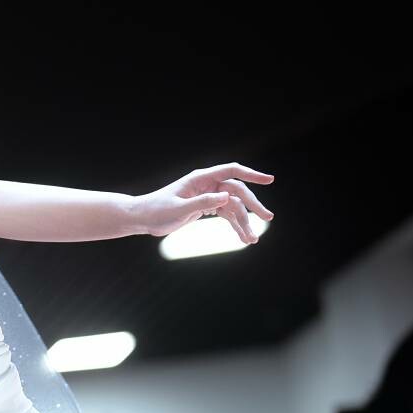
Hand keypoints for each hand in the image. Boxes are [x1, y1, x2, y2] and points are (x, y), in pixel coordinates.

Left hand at [134, 162, 274, 243]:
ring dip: (244, 222)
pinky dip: (234, 226)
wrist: (143, 218)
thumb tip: (227, 197)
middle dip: (253, 205)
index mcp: (201, 178)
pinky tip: (243, 238)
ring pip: (233, 207)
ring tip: (252, 240)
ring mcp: (208, 196)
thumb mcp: (179, 208)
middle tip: (268, 218)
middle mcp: (207, 185)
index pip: (232, 171)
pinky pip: (225, 215)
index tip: (270, 180)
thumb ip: (202, 202)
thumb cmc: (157, 210)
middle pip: (237, 192)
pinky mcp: (206, 208)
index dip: (252, 174)